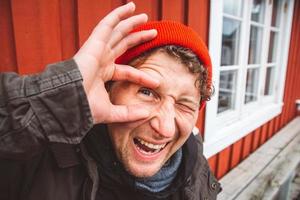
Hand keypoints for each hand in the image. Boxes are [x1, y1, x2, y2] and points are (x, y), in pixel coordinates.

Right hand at [73, 2, 158, 123]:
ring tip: (144, 17)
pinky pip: (107, 24)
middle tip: (152, 32)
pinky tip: (130, 8)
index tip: (157, 81)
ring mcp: (97, 50)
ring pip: (117, 31)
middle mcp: (101, 59)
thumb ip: (128, 113)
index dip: (142, 76)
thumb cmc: (84, 108)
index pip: (127, 71)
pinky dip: (118, 15)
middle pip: (123, 44)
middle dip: (137, 37)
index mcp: (103, 74)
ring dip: (130, 23)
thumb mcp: (111, 112)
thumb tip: (147, 114)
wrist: (69, 102)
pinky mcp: (94, 43)